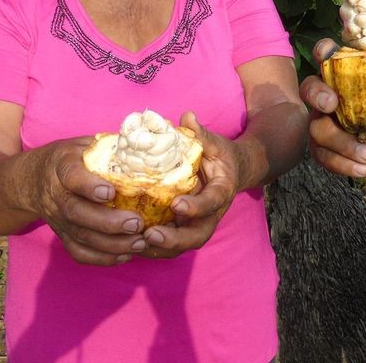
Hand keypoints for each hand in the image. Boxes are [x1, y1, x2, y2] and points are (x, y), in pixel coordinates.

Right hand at [26, 137, 147, 265]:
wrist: (31, 179)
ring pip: (81, 236)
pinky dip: (101, 258)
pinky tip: (125, 255)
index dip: (89, 186)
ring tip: (139, 242)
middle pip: (77, 213)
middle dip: (108, 222)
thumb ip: (108, 145)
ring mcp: (58, 219)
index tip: (111, 192)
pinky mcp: (62, 234)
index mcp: (62, 167)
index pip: (72, 177)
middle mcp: (57, 195)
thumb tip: (145, 143)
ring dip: (111, 244)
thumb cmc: (69, 158)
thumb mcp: (83, 144)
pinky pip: (78, 252)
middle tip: (137, 223)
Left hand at [140, 112, 240, 257]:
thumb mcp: (214, 143)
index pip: (212, 202)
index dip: (196, 207)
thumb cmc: (220, 156)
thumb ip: (201, 133)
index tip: (176, 204)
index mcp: (221, 191)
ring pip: (183, 244)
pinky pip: (172, 244)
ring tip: (137, 243)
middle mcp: (211, 213)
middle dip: (175, 239)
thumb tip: (186, 116)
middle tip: (151, 234)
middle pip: (198, 235)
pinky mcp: (185, 228)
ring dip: (161, 248)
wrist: (232, 171)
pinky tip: (132, 244)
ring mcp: (198, 223)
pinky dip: (154, 248)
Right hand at [300, 38, 365, 177]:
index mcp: (346, 74)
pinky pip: (323, 155)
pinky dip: (343, 164)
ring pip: (317, 128)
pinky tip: (363, 170)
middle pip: (310, 88)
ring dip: (342, 144)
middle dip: (317, 95)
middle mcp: (327, 93)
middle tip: (332, 106)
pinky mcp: (321, 145)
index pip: (327, 53)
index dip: (323, 51)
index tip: (327, 55)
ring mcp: (320, 120)